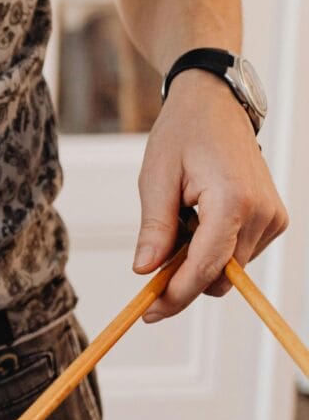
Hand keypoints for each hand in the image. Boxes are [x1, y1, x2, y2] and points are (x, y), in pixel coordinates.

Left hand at [132, 70, 287, 321]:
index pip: (206, 267)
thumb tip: (145, 271)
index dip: (176, 295)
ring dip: (195, 263)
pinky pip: (236, 255)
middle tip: (150, 270)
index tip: (149, 312)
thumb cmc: (182, 137)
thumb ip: (154, 229)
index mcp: (233, 201)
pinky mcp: (273, 221)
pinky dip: (211, 251)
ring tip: (178, 223)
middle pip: (219, 276)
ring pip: (227, 270)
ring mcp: (272, 218)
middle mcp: (262, 214)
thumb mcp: (156, 180)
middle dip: (182, 281)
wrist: (215, 108)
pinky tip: (197, 221)